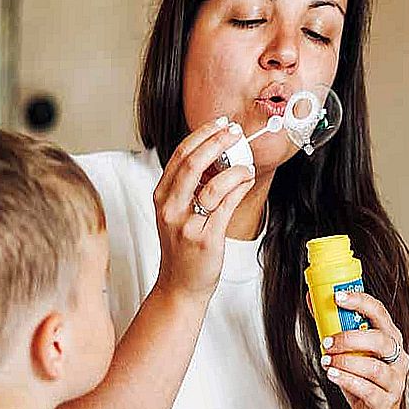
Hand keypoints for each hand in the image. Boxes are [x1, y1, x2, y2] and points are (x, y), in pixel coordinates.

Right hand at [153, 117, 255, 300]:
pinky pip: (226, 205)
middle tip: (235, 132)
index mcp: (161, 196)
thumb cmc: (182, 248)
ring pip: (212, 184)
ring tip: (247, 165)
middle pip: (192, 163)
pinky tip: (247, 181)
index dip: (202, 134)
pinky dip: (240, 188)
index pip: (179, 155)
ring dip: (235, 169)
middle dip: (217, 141)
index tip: (220, 124)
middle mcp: (169, 208)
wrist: (180, 285)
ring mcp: (186, 223)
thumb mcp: (177, 213)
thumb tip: (218, 157)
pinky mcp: (205, 238)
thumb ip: (190, 187)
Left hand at [320, 290, 408, 408]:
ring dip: (346, 362)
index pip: (380, 313)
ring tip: (327, 361)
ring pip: (374, 367)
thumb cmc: (364, 383)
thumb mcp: (350, 353)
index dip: (360, 302)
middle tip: (328, 341)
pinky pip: (368, 389)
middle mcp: (397, 358)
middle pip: (381, 340)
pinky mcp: (386, 401)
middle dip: (350, 338)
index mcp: (390, 339)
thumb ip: (334, 328)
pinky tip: (333, 375)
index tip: (338, 297)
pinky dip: (347, 381)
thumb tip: (312, 300)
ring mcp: (395, 381)